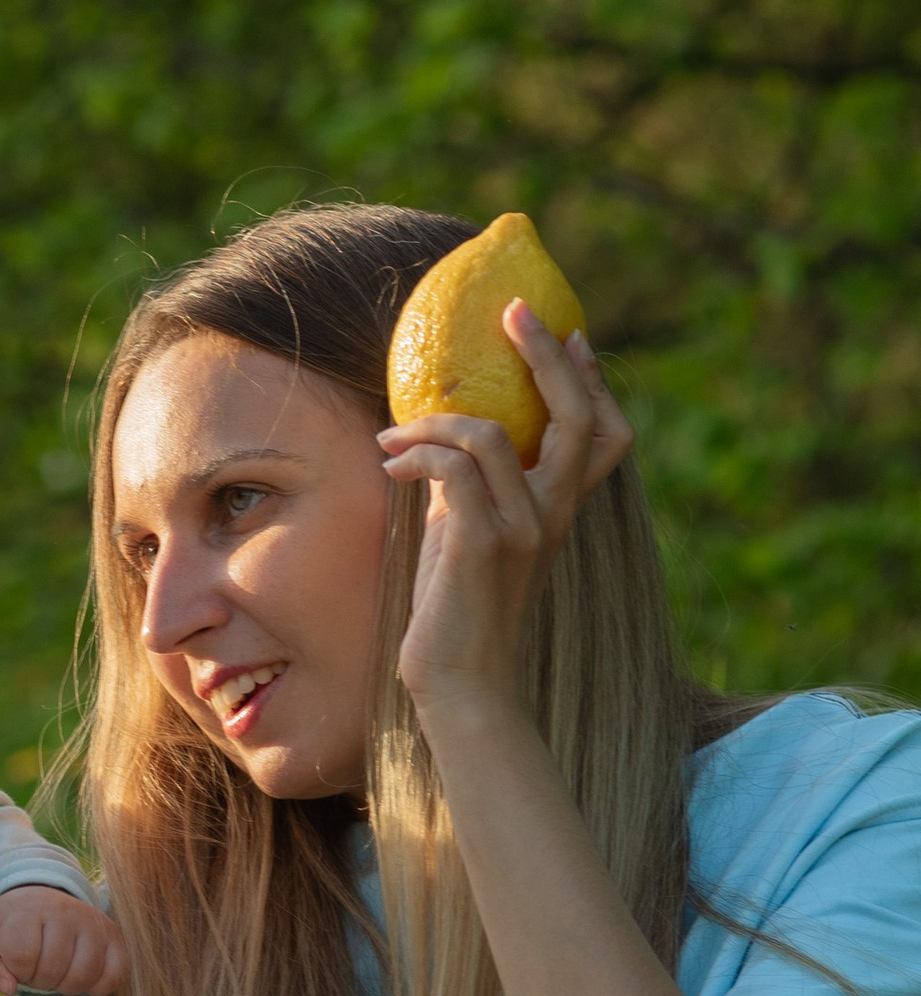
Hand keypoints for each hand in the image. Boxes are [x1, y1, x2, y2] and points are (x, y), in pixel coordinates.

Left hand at [0, 884, 124, 995]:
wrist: (38, 901)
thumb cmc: (9, 929)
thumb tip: (8, 987)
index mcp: (27, 908)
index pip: (22, 957)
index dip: (16, 970)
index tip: (15, 960)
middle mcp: (64, 909)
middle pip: (53, 970)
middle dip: (39, 979)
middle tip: (36, 965)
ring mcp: (93, 921)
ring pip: (83, 976)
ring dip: (65, 985)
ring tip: (56, 970)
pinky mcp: (114, 936)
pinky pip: (114, 976)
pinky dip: (97, 987)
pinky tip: (80, 975)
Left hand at [377, 309, 632, 735]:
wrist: (461, 683)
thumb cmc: (456, 610)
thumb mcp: (470, 536)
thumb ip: (473, 490)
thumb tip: (443, 440)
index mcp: (560, 510)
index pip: (607, 434)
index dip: (593, 381)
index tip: (568, 334)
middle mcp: (556, 514)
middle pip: (579, 416)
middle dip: (546, 354)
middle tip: (512, 311)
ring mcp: (526, 527)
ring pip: (492, 434)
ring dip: (430, 420)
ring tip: (391, 435)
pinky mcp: (486, 542)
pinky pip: (454, 468)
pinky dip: (417, 454)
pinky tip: (389, 465)